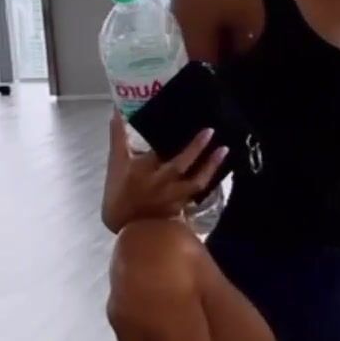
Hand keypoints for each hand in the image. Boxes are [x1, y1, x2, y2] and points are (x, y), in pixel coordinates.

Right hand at [101, 111, 228, 232]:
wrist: (130, 229)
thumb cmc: (120, 194)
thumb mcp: (116, 164)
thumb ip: (118, 137)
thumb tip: (116, 111)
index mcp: (142, 170)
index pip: (157, 147)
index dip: (169, 132)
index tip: (186, 116)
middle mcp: (160, 182)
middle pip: (180, 163)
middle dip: (196, 147)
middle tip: (210, 130)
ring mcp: (173, 195)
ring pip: (196, 180)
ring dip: (211, 165)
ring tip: (224, 149)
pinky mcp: (182, 205)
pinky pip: (198, 191)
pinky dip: (208, 179)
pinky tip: (218, 168)